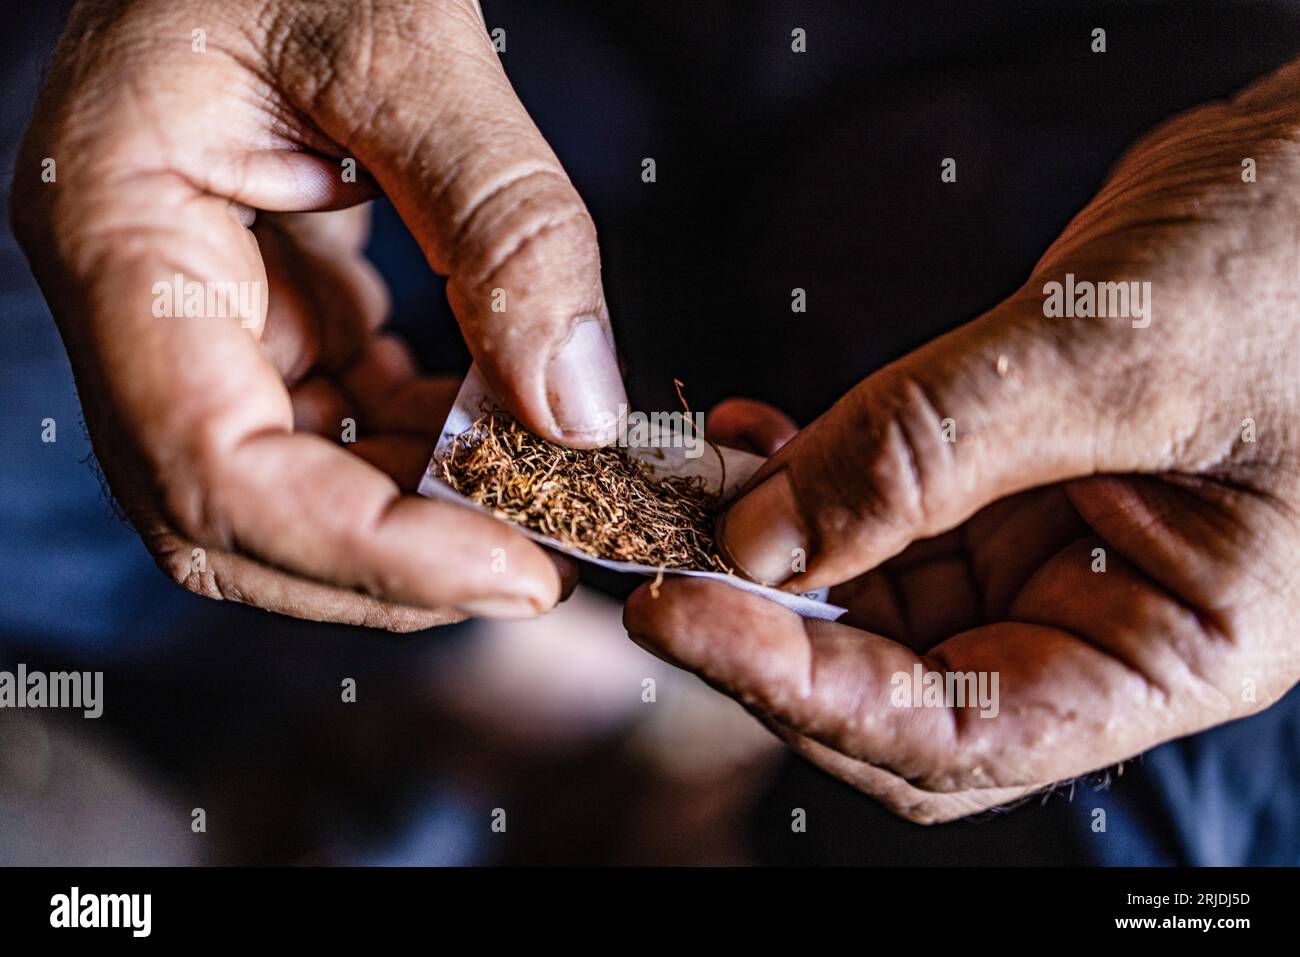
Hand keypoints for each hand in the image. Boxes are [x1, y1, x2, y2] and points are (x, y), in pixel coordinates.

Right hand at [12, 0, 619, 626]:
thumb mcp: (402, 39)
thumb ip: (498, 217)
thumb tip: (576, 406)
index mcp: (115, 232)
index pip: (213, 468)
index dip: (365, 552)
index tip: (515, 573)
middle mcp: (137, 297)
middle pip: (233, 518)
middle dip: (388, 567)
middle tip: (538, 564)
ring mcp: (195, 310)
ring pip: (285, 488)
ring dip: (413, 518)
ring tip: (537, 494)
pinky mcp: (259, 307)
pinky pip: (328, 424)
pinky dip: (415, 452)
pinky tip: (496, 428)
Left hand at [626, 60, 1299, 820]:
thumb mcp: (1119, 353)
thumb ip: (933, 451)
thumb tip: (761, 541)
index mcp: (1171, 648)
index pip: (955, 731)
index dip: (807, 690)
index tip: (686, 616)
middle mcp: (1100, 618)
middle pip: (896, 681)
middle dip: (773, 628)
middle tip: (665, 555)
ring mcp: (1047, 550)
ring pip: (873, 595)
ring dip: (772, 547)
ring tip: (692, 483)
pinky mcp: (1004, 480)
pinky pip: (879, 510)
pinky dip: (808, 479)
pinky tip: (752, 439)